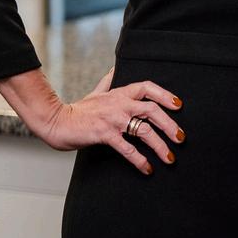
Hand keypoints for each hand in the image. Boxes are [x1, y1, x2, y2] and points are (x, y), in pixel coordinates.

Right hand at [40, 66, 184, 175]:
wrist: (56, 121)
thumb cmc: (77, 110)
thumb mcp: (96, 93)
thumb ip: (108, 82)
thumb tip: (115, 69)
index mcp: (119, 93)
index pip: (147, 87)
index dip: (165, 95)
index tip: (179, 105)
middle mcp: (119, 104)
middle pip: (152, 110)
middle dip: (170, 125)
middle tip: (181, 139)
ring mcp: (112, 119)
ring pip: (144, 130)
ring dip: (160, 145)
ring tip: (169, 158)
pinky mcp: (104, 134)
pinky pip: (128, 148)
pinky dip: (140, 160)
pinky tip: (147, 168)